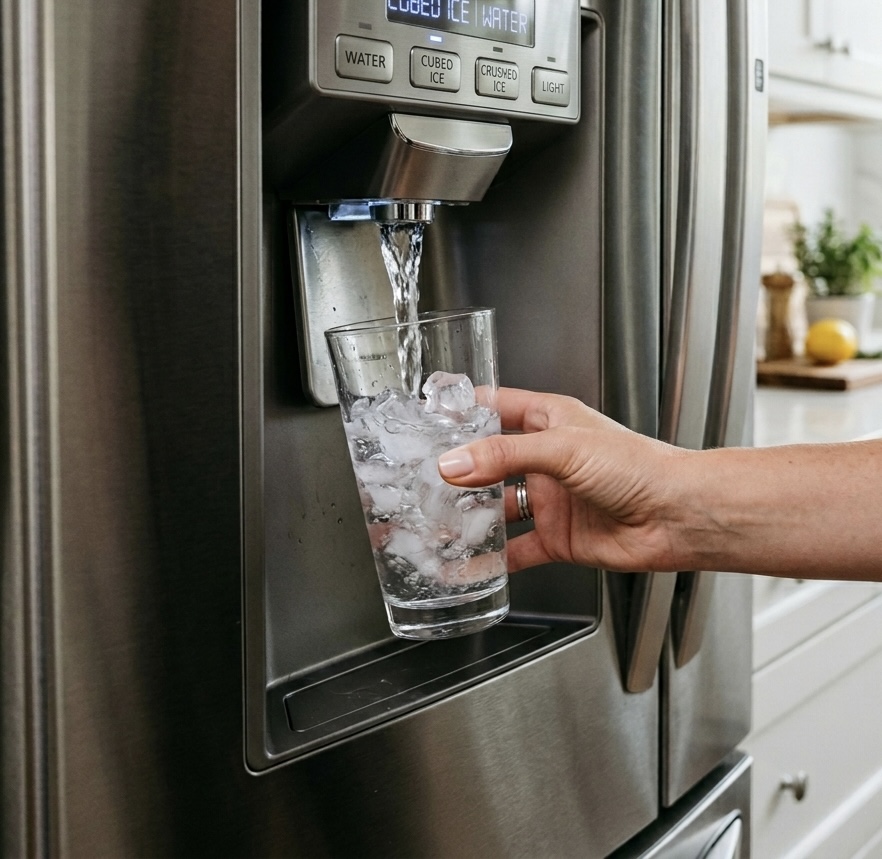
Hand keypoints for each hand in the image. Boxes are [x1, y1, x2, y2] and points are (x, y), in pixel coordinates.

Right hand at [438, 388, 688, 572]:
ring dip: (470, 517)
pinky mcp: (558, 537)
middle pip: (490, 461)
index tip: (428, 417)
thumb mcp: (564, 448)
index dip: (463, 410)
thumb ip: (505, 455)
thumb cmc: (641, 467)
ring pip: (498, 507)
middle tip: (422, 479)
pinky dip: (493, 559)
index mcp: (551, 421)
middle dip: (458, 471)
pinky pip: (517, 549)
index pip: (496, 406)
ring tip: (436, 523)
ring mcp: (551, 499)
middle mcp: (547, 459)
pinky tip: (470, 564)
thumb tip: (454, 464)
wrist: (678, 517)